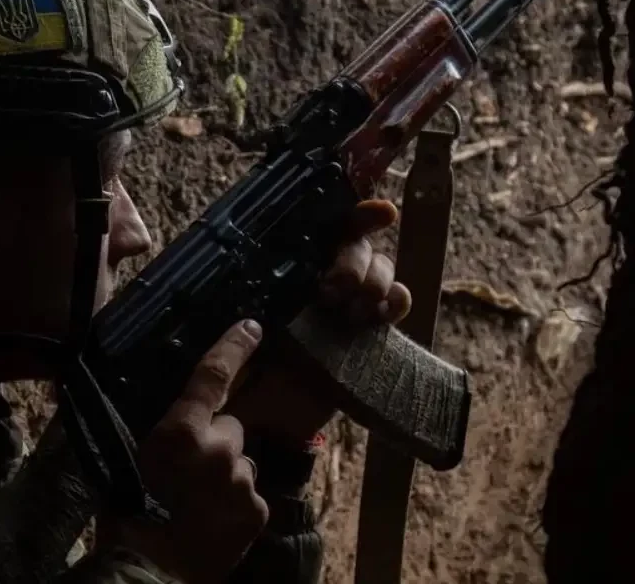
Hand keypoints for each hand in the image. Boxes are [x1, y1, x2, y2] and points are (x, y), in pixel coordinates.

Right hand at [102, 320, 268, 582]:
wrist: (150, 572)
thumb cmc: (126, 517)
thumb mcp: (124, 461)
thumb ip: (152, 429)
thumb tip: (120, 395)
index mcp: (182, 432)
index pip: (213, 376)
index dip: (234, 347)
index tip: (253, 327)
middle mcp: (220, 449)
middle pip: (229, 427)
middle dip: (214, 441)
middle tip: (187, 470)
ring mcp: (242, 480)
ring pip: (239, 462)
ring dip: (224, 473)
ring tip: (196, 501)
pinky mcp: (256, 509)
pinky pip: (248, 493)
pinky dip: (234, 502)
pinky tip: (211, 519)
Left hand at [224, 199, 411, 446]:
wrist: (265, 422)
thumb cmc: (241, 370)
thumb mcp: (237, 327)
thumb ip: (251, 302)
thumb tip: (264, 276)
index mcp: (290, 268)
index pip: (325, 226)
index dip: (356, 213)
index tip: (380, 213)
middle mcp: (322, 278)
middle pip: (358, 244)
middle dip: (354, 259)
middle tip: (331, 290)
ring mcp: (350, 303)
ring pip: (382, 268)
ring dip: (374, 281)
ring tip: (351, 311)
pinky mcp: (371, 332)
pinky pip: (397, 303)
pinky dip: (397, 301)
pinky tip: (383, 312)